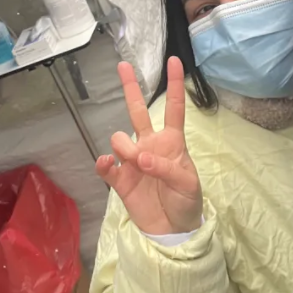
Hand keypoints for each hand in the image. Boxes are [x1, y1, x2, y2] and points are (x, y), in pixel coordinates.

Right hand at [95, 57, 202, 234]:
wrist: (172, 231)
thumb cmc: (186, 201)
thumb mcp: (187, 183)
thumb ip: (166, 167)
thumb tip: (141, 157)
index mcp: (172, 142)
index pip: (174, 108)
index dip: (175, 84)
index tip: (175, 60)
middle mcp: (150, 145)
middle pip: (138, 110)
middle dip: (130, 87)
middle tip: (123, 65)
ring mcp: (133, 161)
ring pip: (119, 138)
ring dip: (124, 146)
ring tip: (135, 162)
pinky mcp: (120, 179)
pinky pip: (106, 165)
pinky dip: (105, 163)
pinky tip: (108, 164)